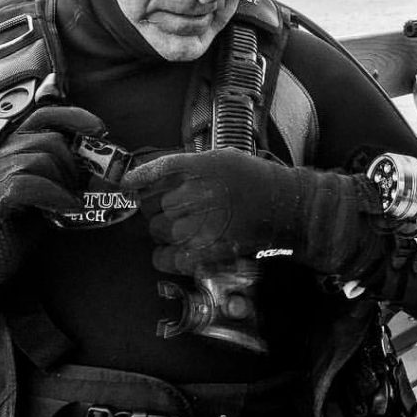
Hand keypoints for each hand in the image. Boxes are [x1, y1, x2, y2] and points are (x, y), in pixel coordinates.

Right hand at [0, 105, 105, 310]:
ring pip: (42, 159)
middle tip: (81, 188)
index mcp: (13, 147)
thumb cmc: (23, 221)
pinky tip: (67, 208)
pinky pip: (30, 184)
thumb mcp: (48, 187)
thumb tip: (101, 160)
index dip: (73, 116)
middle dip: (75, 163)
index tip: (101, 129)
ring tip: (72, 202)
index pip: (42, 115)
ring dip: (66, 182)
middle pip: (50, 140)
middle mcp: (0, 155)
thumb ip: (64, 168)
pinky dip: (57, 195)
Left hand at [122, 148, 383, 275]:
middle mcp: (192, 194)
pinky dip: (167, 257)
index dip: (136, 180)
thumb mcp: (223, 158)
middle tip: (183, 211)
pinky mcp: (201, 252)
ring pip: (157, 231)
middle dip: (161, 210)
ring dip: (166, 232)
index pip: (152, 172)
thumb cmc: (256, 181)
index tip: (128, 186)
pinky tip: (180, 252)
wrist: (287, 207)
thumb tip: (155, 175)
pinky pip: (164, 258)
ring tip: (190, 230)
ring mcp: (195, 225)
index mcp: (197, 168)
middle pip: (152, 206)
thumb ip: (189, 166)